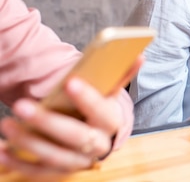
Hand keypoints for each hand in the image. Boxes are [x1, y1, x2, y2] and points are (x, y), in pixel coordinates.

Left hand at [0, 58, 140, 176]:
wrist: (95, 133)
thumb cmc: (97, 106)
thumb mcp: (108, 90)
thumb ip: (120, 74)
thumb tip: (140, 55)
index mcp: (112, 122)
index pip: (103, 111)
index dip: (88, 98)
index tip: (70, 82)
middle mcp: (99, 145)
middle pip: (76, 137)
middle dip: (47, 122)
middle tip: (22, 105)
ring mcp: (79, 161)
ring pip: (54, 156)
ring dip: (28, 142)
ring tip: (7, 124)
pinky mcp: (60, 172)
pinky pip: (38, 172)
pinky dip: (18, 162)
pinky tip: (1, 150)